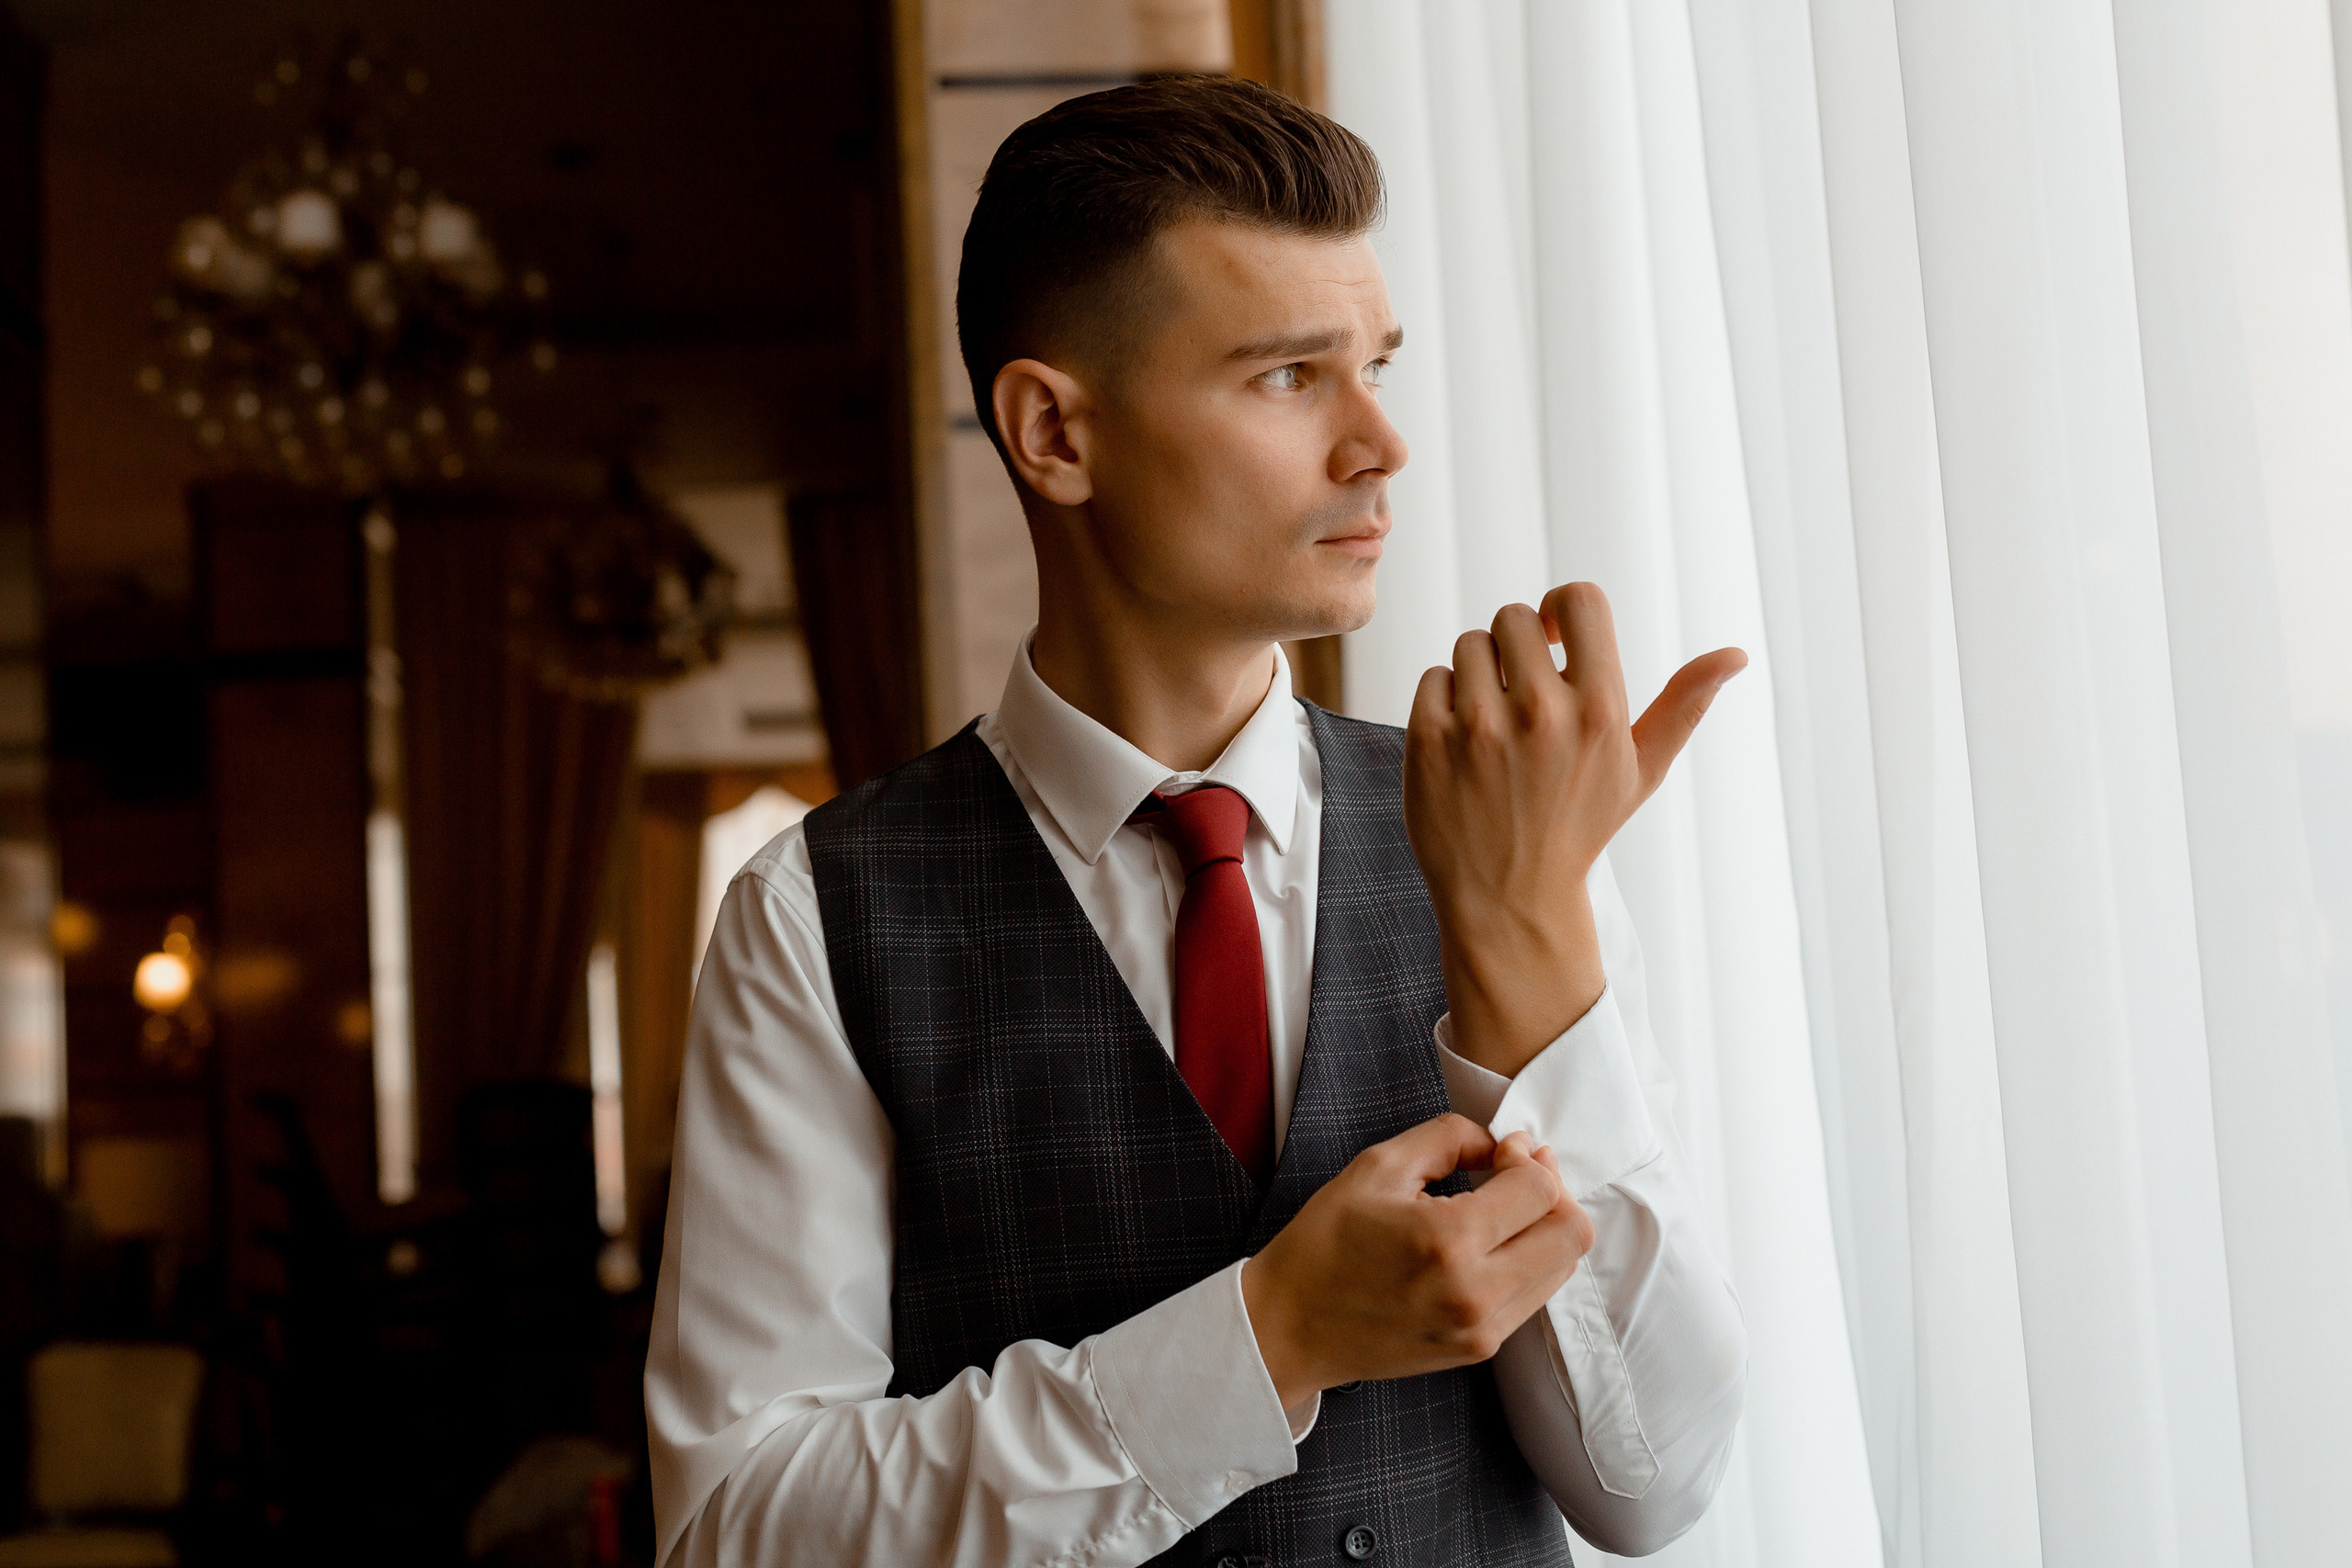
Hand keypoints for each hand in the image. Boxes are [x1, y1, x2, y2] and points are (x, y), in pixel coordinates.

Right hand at [1242, 1115, 1593, 1409]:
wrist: (1290, 1326)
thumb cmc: (1326, 1242)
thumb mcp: (1378, 1166)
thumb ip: (1450, 1137)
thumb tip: (1501, 1146)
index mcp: (1448, 1240)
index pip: (1541, 1191)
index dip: (1529, 1157)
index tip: (1501, 1150)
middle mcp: (1477, 1292)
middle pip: (1572, 1234)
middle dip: (1554, 1191)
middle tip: (1517, 1173)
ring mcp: (1482, 1328)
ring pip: (1562, 1267)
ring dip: (1545, 1228)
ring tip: (1504, 1206)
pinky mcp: (1479, 1348)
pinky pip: (1535, 1295)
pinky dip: (1528, 1260)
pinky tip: (1491, 1242)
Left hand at [1407, 583, 1745, 1075]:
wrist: (1510, 897)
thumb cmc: (1579, 825)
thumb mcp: (1641, 770)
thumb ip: (1685, 705)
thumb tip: (1736, 654)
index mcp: (1600, 710)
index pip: (1579, 599)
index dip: (1560, 609)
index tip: (1554, 638)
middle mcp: (1542, 713)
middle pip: (1513, 616)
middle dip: (1516, 646)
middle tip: (1521, 692)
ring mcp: (1480, 727)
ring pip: (1469, 644)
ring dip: (1478, 673)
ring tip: (1494, 721)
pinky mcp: (1429, 741)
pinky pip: (1432, 677)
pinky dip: (1443, 701)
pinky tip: (1462, 742)